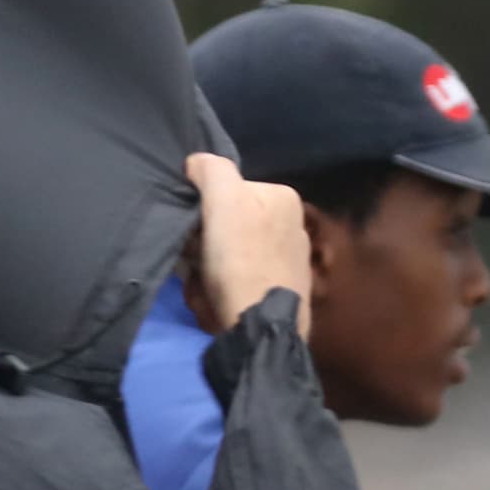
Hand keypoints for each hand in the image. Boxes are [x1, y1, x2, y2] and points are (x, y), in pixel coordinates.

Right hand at [185, 153, 312, 338]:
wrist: (260, 327)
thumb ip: (212, 171)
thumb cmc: (241, 260)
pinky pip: (242, 275)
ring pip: (233, 249)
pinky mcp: (283, 289)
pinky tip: (219, 295)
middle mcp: (294, 224)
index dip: (204, 210)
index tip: (194, 232)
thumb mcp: (223, 202)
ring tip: (204, 281)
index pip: (229, 190)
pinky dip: (226, 282)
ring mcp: (292, 259)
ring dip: (210, 263)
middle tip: (195, 259)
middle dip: (206, 239)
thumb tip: (197, 163)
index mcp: (284, 197)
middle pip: (231, 221)